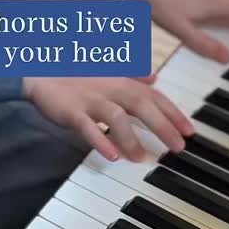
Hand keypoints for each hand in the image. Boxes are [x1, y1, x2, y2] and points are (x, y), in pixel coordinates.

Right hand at [21, 74, 193, 162]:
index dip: (173, 112)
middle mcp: (109, 87)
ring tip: (141, 159)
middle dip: (162, 125)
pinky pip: (87, 126)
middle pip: (141, 105)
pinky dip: (100, 140)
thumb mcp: (106, 69)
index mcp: (119, 78)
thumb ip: (131, 73)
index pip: (152, 95)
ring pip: (116, 117)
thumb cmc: (73, 73)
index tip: (189, 131)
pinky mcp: (72, 110)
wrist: (38, 69)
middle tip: (179, 147)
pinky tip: (111, 156)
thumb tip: (155, 76)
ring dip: (131, 138)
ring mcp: (90, 99)